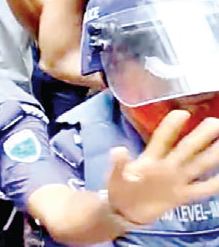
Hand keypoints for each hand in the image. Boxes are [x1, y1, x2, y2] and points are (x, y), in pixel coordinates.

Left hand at [107, 110, 218, 224]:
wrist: (124, 210)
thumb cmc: (119, 187)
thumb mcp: (115, 175)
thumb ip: (119, 163)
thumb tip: (119, 149)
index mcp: (150, 158)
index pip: (163, 138)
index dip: (171, 125)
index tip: (183, 113)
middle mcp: (167, 166)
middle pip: (186, 148)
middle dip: (201, 135)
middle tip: (215, 122)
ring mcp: (176, 180)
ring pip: (198, 165)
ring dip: (212, 155)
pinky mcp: (181, 197)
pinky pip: (202, 190)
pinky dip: (214, 185)